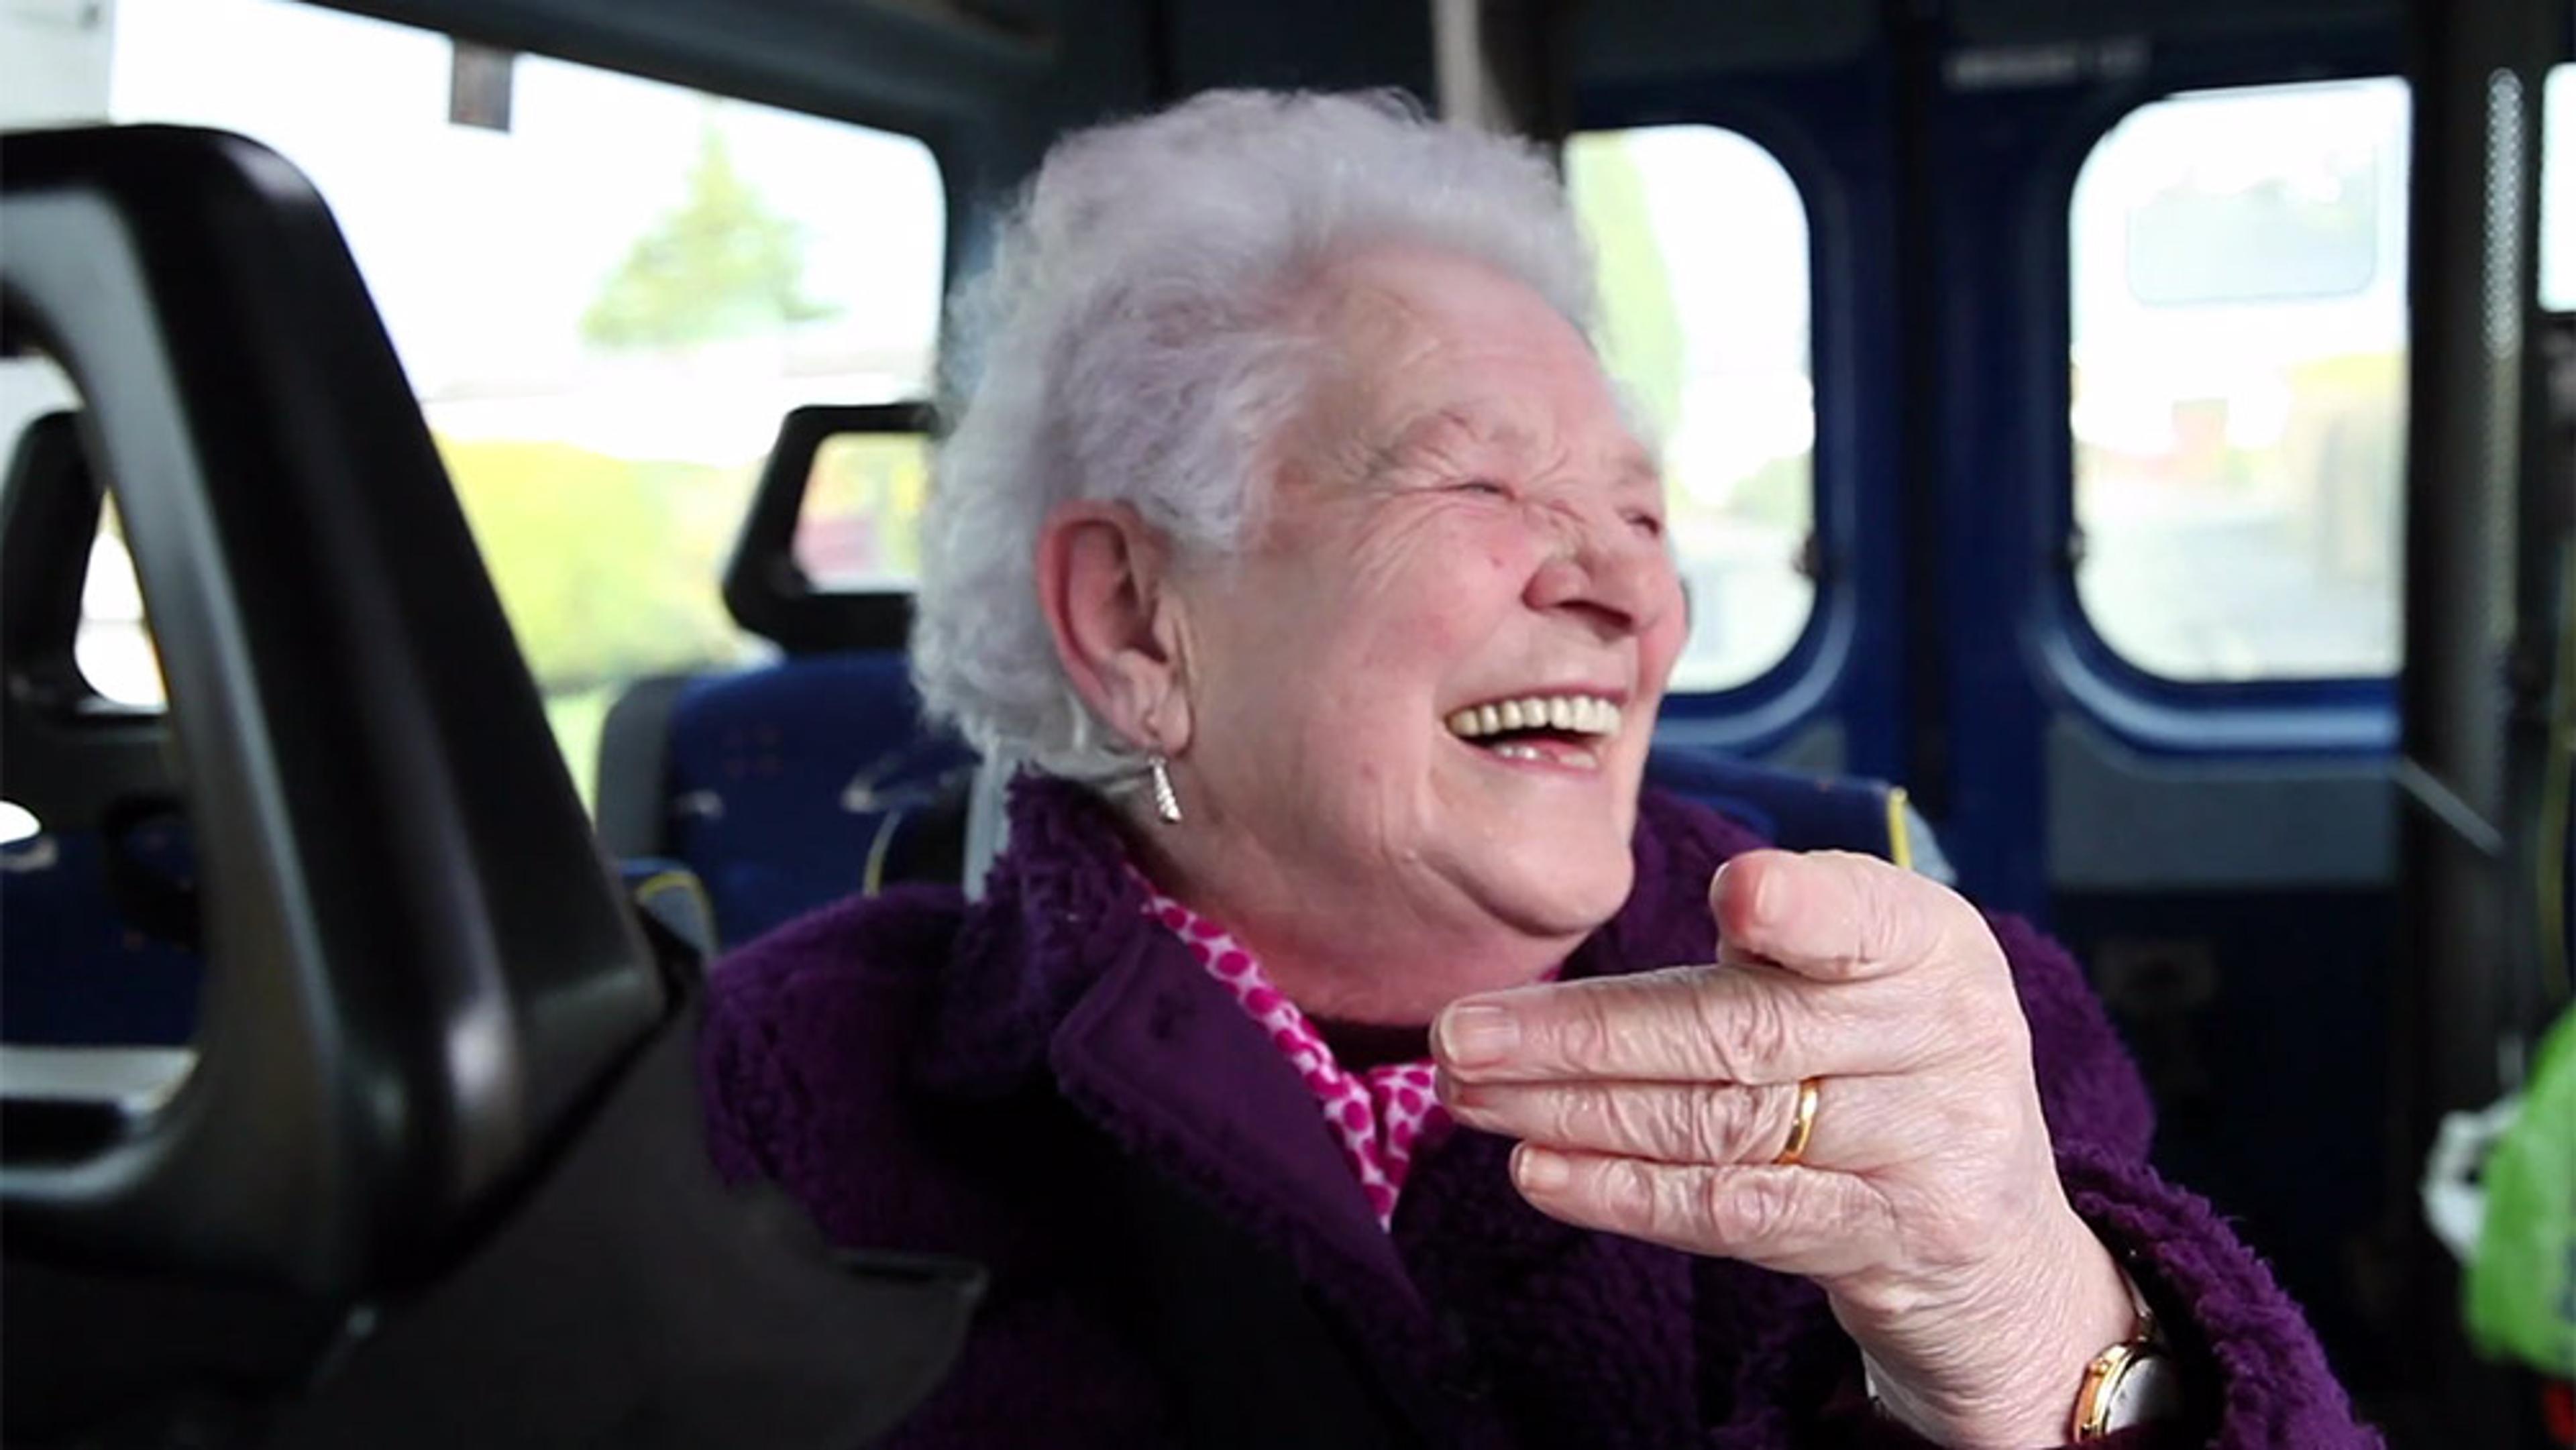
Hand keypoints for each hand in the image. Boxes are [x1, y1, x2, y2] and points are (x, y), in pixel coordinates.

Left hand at [1431, 850, 2136, 1448]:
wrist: (1995, 1235)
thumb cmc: (1883, 1065)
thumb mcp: (1859, 979)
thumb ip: (1758, 950)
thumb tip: (1573, 970)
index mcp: (1932, 942)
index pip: (1862, 919)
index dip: (1802, 910)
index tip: (1733, 894)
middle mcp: (1946, 1037)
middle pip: (1743, 1031)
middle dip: (1584, 1034)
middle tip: (1461, 1032)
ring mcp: (1925, 1148)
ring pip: (1722, 1123)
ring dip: (1574, 1110)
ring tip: (1469, 1095)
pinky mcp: (1889, 1241)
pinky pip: (1739, 1213)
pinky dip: (1628, 1194)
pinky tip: (1540, 1172)